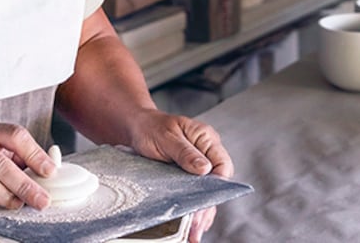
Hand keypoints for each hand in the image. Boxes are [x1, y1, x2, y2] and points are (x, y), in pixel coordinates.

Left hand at [126, 110, 233, 241]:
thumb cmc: (151, 127)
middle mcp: (206, 152)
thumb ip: (185, 152)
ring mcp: (198, 165)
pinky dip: (194, 209)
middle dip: (207, 206)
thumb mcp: (166, 137)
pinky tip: (191, 224)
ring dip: (201, 212)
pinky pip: (195, 194)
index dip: (218, 185)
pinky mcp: (188, 176)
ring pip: (206, 192)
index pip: (222, 165)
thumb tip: (205, 169)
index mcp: (206, 138)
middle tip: (196, 224)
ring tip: (194, 232)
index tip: (206, 201)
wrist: (137, 127)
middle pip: (215, 184)